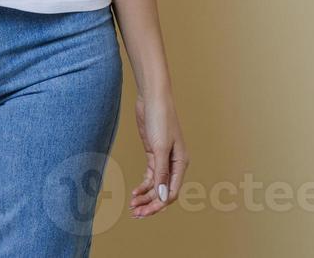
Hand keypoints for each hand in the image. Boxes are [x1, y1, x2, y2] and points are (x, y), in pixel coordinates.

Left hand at [128, 91, 187, 218]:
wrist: (152, 99)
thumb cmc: (160, 119)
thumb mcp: (160, 147)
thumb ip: (161, 173)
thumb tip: (164, 197)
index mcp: (181, 164)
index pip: (172, 192)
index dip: (158, 204)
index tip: (144, 212)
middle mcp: (174, 164)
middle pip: (163, 191)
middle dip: (150, 204)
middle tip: (135, 214)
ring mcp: (164, 159)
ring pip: (156, 185)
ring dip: (145, 196)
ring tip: (133, 206)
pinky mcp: (154, 153)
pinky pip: (151, 175)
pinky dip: (143, 185)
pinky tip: (135, 193)